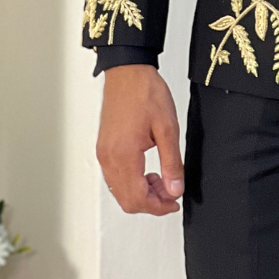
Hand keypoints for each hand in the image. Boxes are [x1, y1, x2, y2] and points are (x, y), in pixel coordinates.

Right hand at [96, 64, 183, 214]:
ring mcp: (104, 153)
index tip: (174, 202)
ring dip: (141, 192)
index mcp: (123, 155)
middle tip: (171, 190)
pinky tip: (147, 170)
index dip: (158, 207)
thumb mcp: (167, 127)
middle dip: (151, 202)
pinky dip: (131, 182)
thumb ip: (171, 162)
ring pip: (119, 190)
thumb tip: (175, 189)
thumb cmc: (145, 92)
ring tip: (162, 178)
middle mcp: (108, 158)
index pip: (137, 199)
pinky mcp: (104, 147)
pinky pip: (115, 177)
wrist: (127, 71)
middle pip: (126, 200)